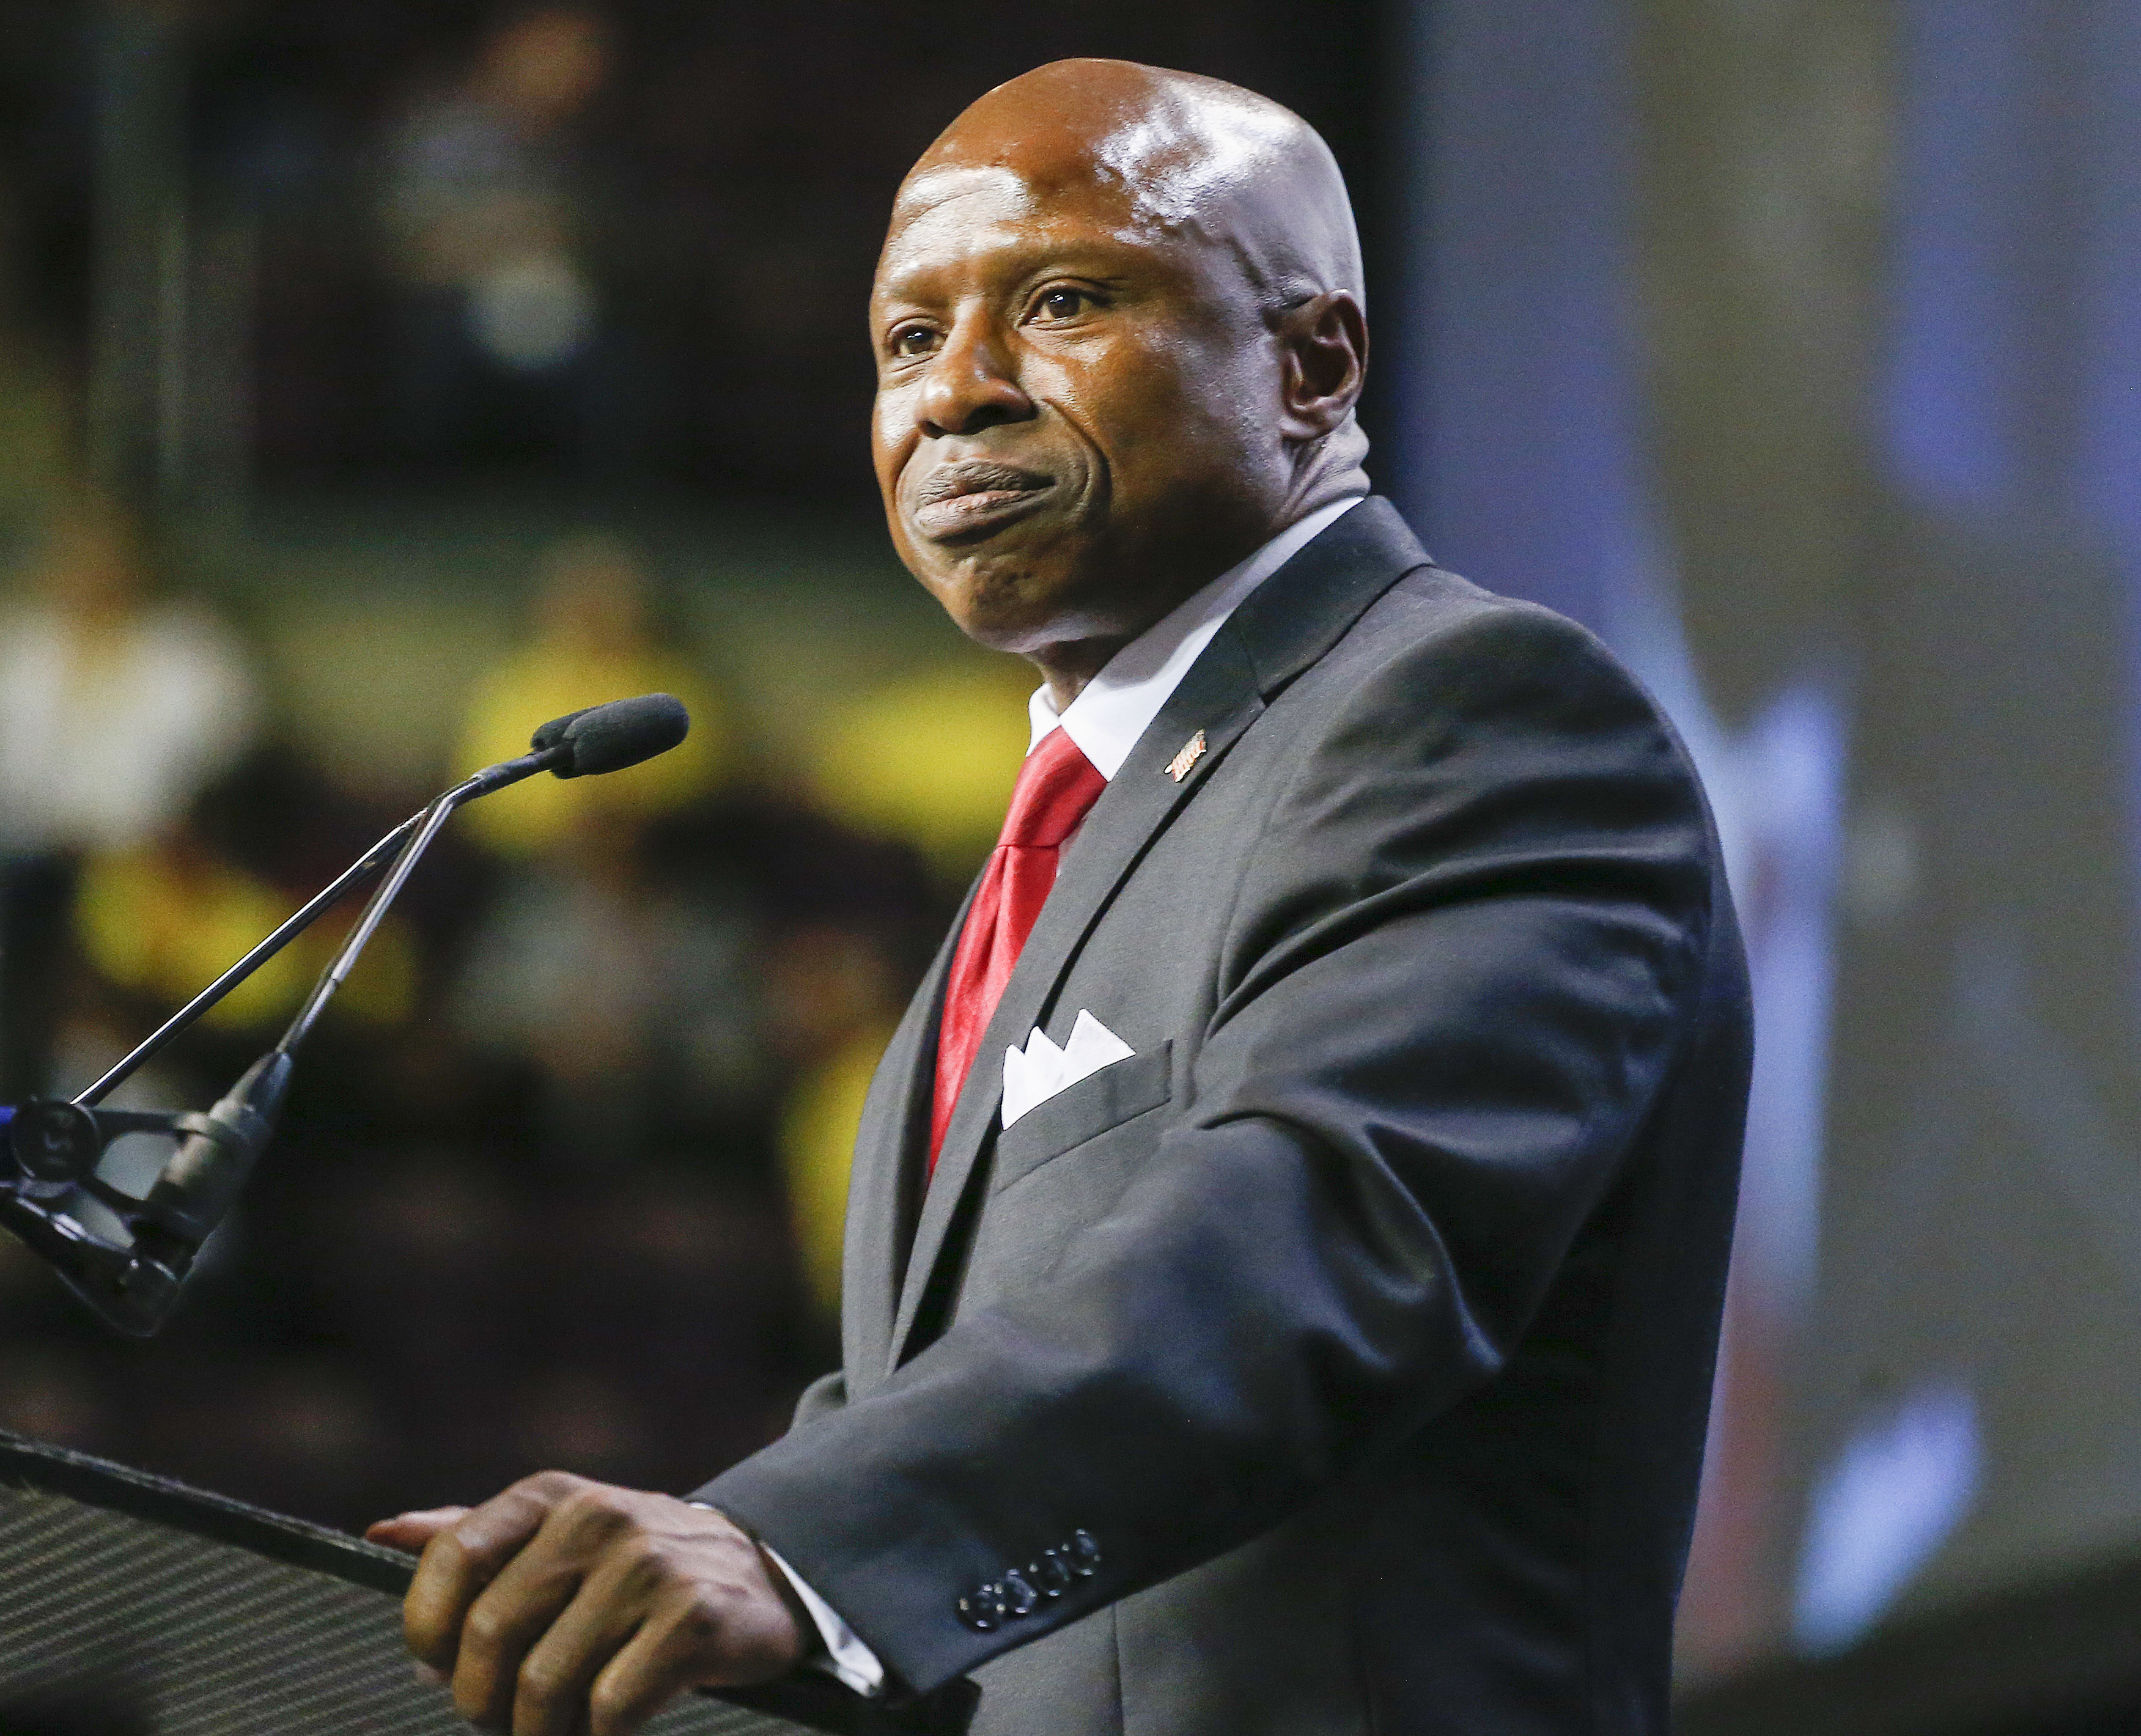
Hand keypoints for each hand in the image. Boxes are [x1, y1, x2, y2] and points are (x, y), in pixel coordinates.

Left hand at [365, 1472, 806, 1735]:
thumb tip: (382, 1534)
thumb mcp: (558, 1535)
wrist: (761, 1577)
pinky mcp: (691, 1618)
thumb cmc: (638, 1571)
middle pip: (490, 1637)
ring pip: (544, 1684)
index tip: (443, 1669)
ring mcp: (647, 1565)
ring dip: (543, 1730)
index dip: (429, 1631)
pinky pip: (608, 1710)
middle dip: (484, 1703)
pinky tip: (613, 1725)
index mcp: (553, 1496)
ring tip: (561, 1727)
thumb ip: (474, 1537)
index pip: (451, 1557)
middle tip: (506, 1720)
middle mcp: (597, 1518)